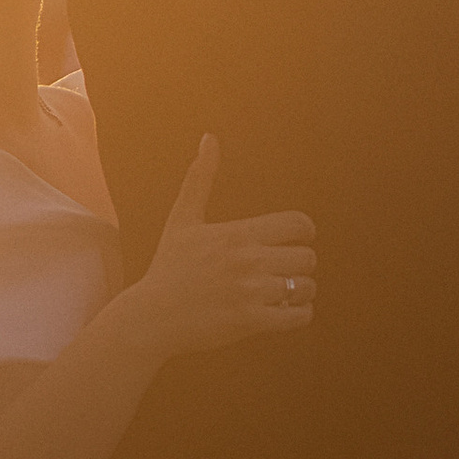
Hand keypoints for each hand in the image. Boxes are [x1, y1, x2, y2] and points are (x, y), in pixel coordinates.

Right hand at [121, 138, 316, 361]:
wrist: (151, 318)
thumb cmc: (169, 267)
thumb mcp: (182, 220)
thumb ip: (200, 178)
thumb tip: (209, 137)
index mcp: (237, 233)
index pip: (299, 225)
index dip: (303, 233)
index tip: (292, 242)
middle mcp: (247, 260)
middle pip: (307, 257)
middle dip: (299, 265)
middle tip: (282, 271)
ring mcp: (250, 292)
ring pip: (306, 287)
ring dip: (299, 292)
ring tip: (280, 294)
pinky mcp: (251, 321)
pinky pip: (299, 316)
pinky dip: (298, 314)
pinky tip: (282, 312)